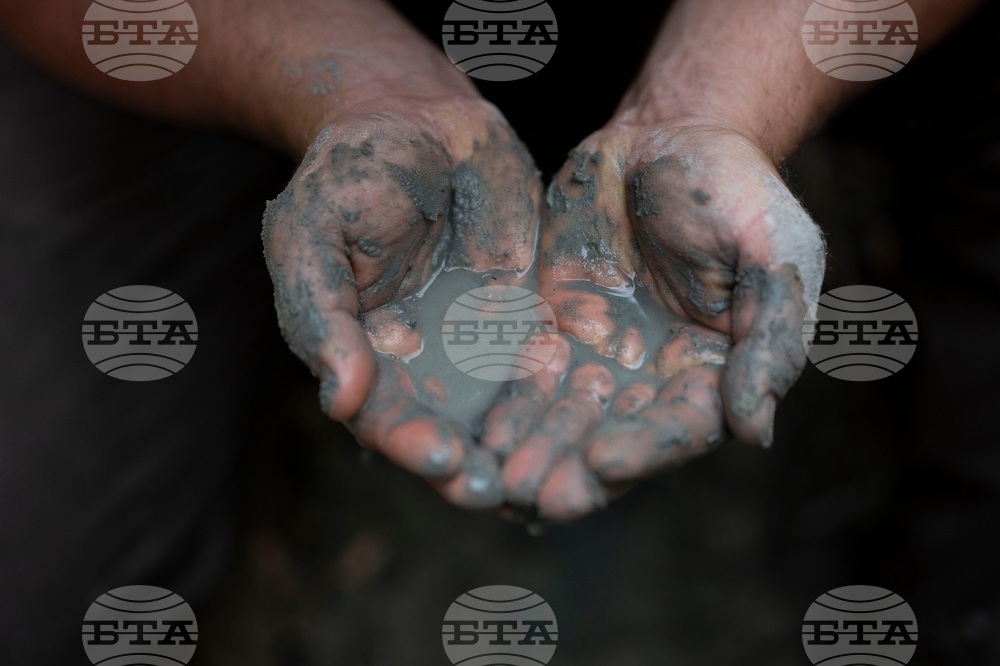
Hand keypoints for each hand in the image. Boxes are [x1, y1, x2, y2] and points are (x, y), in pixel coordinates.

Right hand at [263, 97, 541, 508]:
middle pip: (448, 430)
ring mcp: (477, 346)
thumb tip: (340, 397)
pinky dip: (565, 394)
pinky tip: (591, 412)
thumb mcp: (311, 236)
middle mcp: (423, 366)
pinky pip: (547, 362)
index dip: (409, 441)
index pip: (383, 418)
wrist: (418, 121)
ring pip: (502, 412)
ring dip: (524, 447)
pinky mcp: (526, 318)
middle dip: (472, 465)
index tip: (442, 458)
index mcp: (364, 358)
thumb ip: (321, 315)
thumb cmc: (349, 176)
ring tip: (550, 477)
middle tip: (499, 490)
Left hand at [488, 119, 824, 520]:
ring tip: (494, 476)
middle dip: (573, 468)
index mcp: (715, 371)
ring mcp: (601, 355)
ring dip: (532, 448)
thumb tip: (754, 430)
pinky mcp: (554, 326)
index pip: (682, 428)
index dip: (646, 448)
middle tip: (531, 495)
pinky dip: (505, 403)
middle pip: (614, 436)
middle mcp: (655, 378)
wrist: (669, 135)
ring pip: (563, 416)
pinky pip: (526, 372)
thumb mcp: (775, 251)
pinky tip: (478, 431)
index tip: (604, 462)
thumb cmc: (735, 189)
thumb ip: (770, 336)